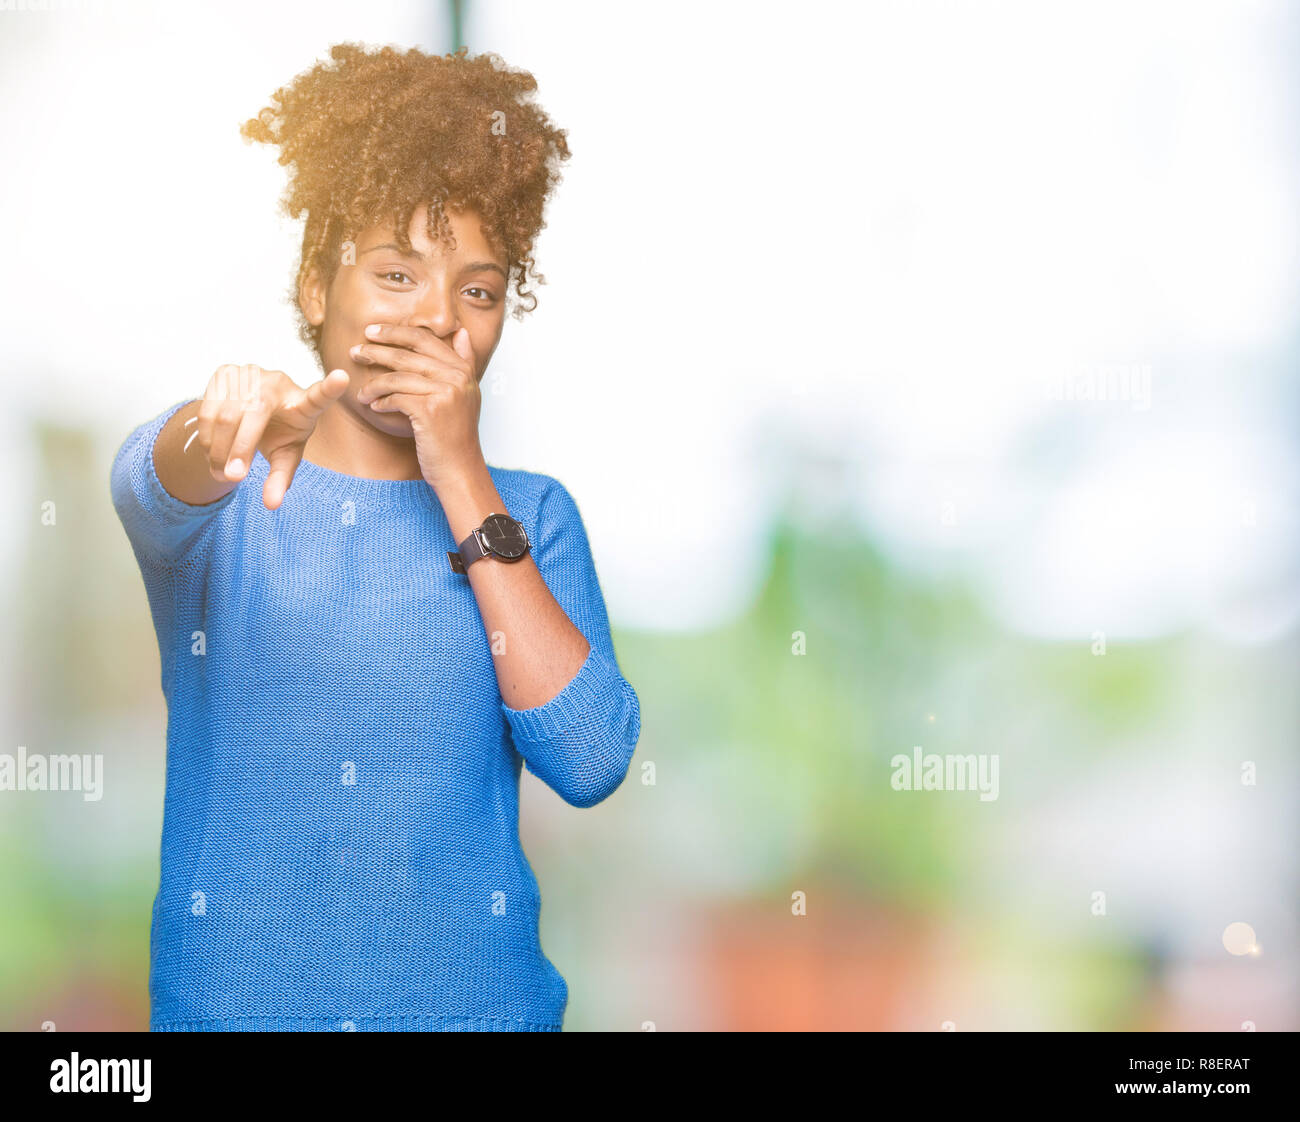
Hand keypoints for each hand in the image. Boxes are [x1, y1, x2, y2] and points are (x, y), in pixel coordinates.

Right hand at [193, 363, 349, 509]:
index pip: (319, 396)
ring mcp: (250, 373)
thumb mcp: (285, 455)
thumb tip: (271, 505)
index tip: (342, 378)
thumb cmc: (278, 433)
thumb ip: (281, 478)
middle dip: (241, 448)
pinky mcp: (226, 372)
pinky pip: (208, 407)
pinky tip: (212, 452)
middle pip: (254, 413)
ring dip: (219, 447)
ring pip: (226, 413)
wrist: (250, 410)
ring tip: (220, 472)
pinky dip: (207, 435)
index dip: (330, 388)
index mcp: (303, 402)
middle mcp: (278, 382)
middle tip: (233, 478)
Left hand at [350, 324, 484, 489]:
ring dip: (373, 383)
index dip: (395, 333)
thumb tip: (460, 331)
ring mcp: (445, 393)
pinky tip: (374, 406)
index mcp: (463, 369)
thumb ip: (465, 361)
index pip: (425, 339)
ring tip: (361, 391)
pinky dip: (381, 401)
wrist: (460, 470)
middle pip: (408, 354)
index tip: (373, 332)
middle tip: (355, 351)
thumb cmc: (456, 435)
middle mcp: (457, 377)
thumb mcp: (466, 394)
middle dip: (376, 350)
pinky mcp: (430, 411)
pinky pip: (395, 397)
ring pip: (397, 376)